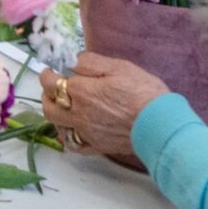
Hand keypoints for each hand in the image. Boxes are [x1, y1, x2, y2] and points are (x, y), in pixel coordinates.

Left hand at [43, 51, 168, 164]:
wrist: (160, 124)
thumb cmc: (142, 92)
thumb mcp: (118, 67)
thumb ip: (91, 63)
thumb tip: (73, 62)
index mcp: (82, 91)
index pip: (52, 83)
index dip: (47, 75)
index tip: (50, 71)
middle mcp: (79, 114)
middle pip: (49, 107)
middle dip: (46, 95)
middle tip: (52, 88)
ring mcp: (86, 133)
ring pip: (58, 126)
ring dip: (55, 115)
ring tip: (61, 107)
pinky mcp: (97, 147)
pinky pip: (74, 145)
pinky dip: (68, 137)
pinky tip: (72, 130)